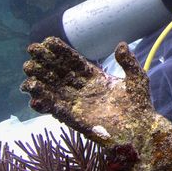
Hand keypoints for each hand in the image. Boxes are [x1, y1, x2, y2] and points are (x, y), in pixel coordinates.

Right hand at [22, 38, 157, 144]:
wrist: (142, 130)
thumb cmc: (141, 105)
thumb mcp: (137, 79)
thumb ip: (128, 62)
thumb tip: (121, 44)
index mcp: (95, 78)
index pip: (74, 62)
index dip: (60, 52)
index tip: (48, 41)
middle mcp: (83, 89)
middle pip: (59, 74)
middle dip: (44, 63)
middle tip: (32, 52)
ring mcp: (78, 104)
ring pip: (53, 90)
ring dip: (39, 82)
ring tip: (29, 72)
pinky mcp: (76, 119)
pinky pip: (56, 110)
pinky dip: (45, 103)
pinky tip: (35, 96)